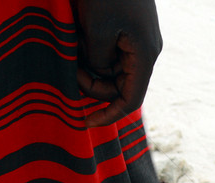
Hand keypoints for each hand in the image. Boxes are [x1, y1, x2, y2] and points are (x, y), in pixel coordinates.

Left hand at [75, 0, 161, 126]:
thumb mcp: (96, 30)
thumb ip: (99, 61)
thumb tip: (99, 74)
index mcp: (145, 55)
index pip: (130, 99)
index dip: (109, 114)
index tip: (85, 122)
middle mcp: (145, 51)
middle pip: (119, 86)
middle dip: (93, 84)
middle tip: (69, 68)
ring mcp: (137, 39)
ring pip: (112, 69)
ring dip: (90, 65)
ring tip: (73, 44)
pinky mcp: (127, 28)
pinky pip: (109, 51)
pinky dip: (91, 51)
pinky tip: (78, 36)